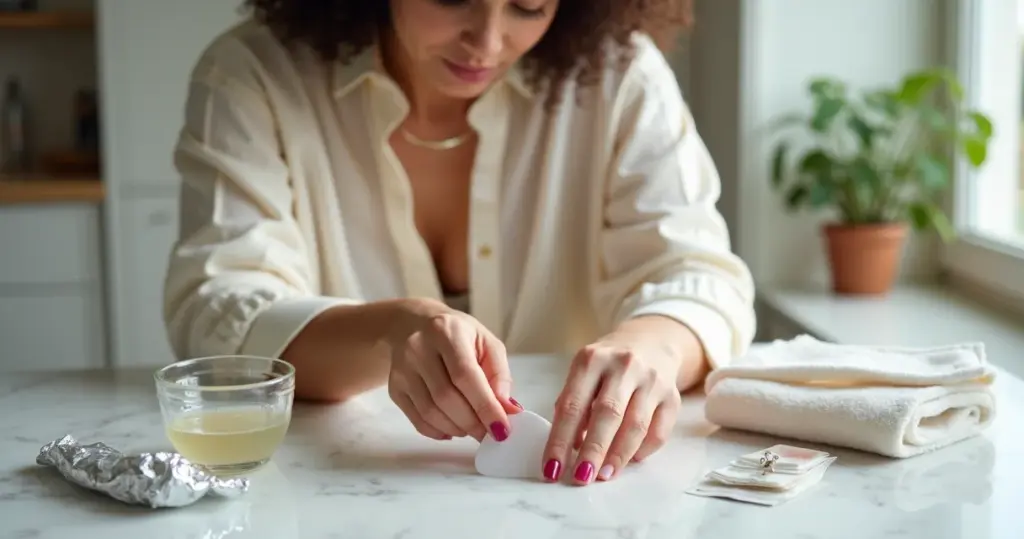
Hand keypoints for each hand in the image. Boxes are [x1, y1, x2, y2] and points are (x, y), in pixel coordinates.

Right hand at [386, 298, 520, 441]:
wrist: (413, 324)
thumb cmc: (457, 335)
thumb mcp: (487, 343)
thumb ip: (500, 376)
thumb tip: (508, 410)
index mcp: (446, 331)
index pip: (465, 375)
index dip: (485, 406)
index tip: (501, 429)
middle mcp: (418, 348)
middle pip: (445, 397)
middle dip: (472, 422)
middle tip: (489, 433)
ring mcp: (402, 369)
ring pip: (430, 412)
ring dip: (457, 429)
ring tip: (473, 429)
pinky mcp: (394, 387)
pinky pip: (417, 419)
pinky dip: (438, 431)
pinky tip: (453, 429)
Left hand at [542, 335, 683, 484]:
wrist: (651, 343)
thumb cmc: (608, 366)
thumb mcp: (583, 374)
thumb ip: (573, 405)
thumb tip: (567, 448)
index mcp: (592, 359)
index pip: (572, 405)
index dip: (560, 440)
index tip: (552, 468)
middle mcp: (623, 366)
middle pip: (607, 414)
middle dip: (593, 450)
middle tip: (581, 477)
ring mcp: (651, 380)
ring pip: (635, 425)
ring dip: (618, 456)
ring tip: (603, 474)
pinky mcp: (672, 397)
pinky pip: (658, 432)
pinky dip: (642, 451)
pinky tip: (629, 460)